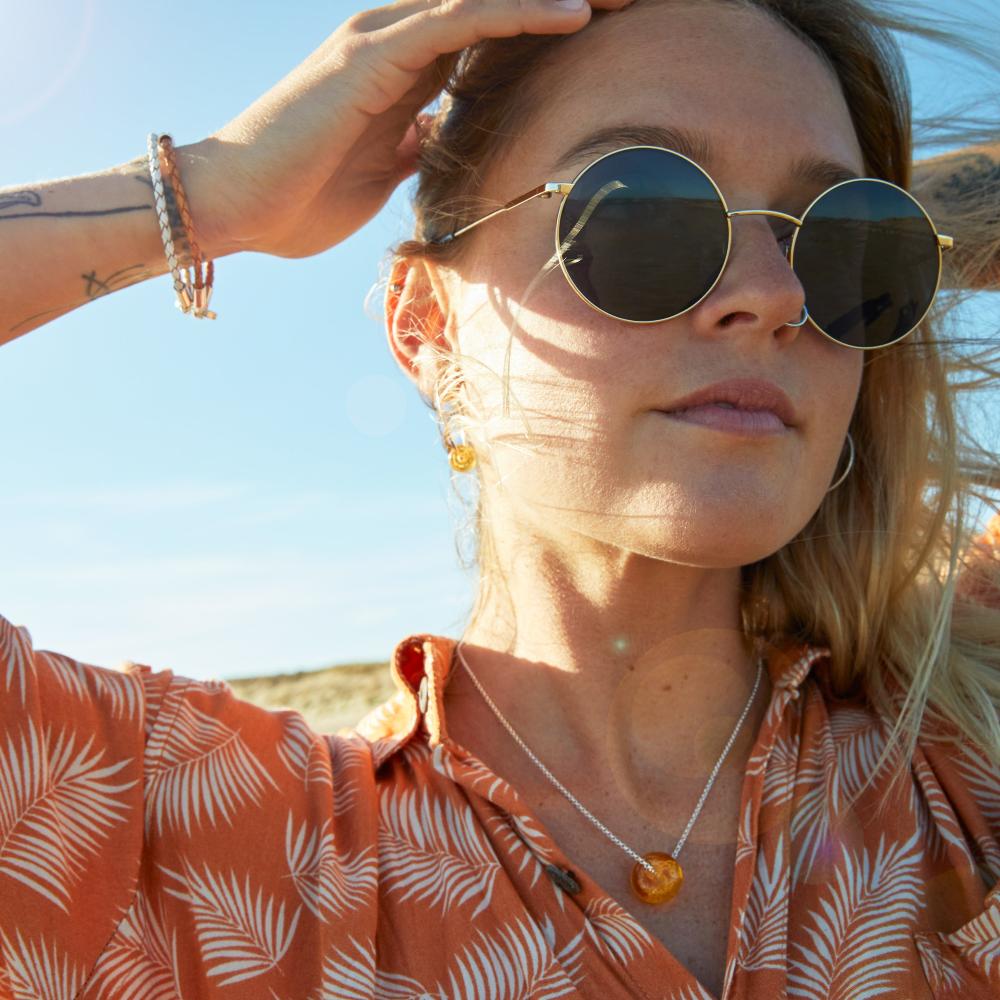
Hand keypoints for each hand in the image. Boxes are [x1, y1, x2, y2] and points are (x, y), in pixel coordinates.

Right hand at [191, 0, 634, 258]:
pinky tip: (575, 14)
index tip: (606, 33)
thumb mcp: (384, 172)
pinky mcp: (374, 57)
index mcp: (401, 69)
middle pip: (493, 4)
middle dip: (564, 0)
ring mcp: (382, 41)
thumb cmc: (300, 197)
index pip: (487, 32)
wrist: (233, 206)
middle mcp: (395, 40)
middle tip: (635, 2)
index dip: (543, 27)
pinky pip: (460, 21)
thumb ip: (417, 146)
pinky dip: (518, 13)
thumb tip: (446, 143)